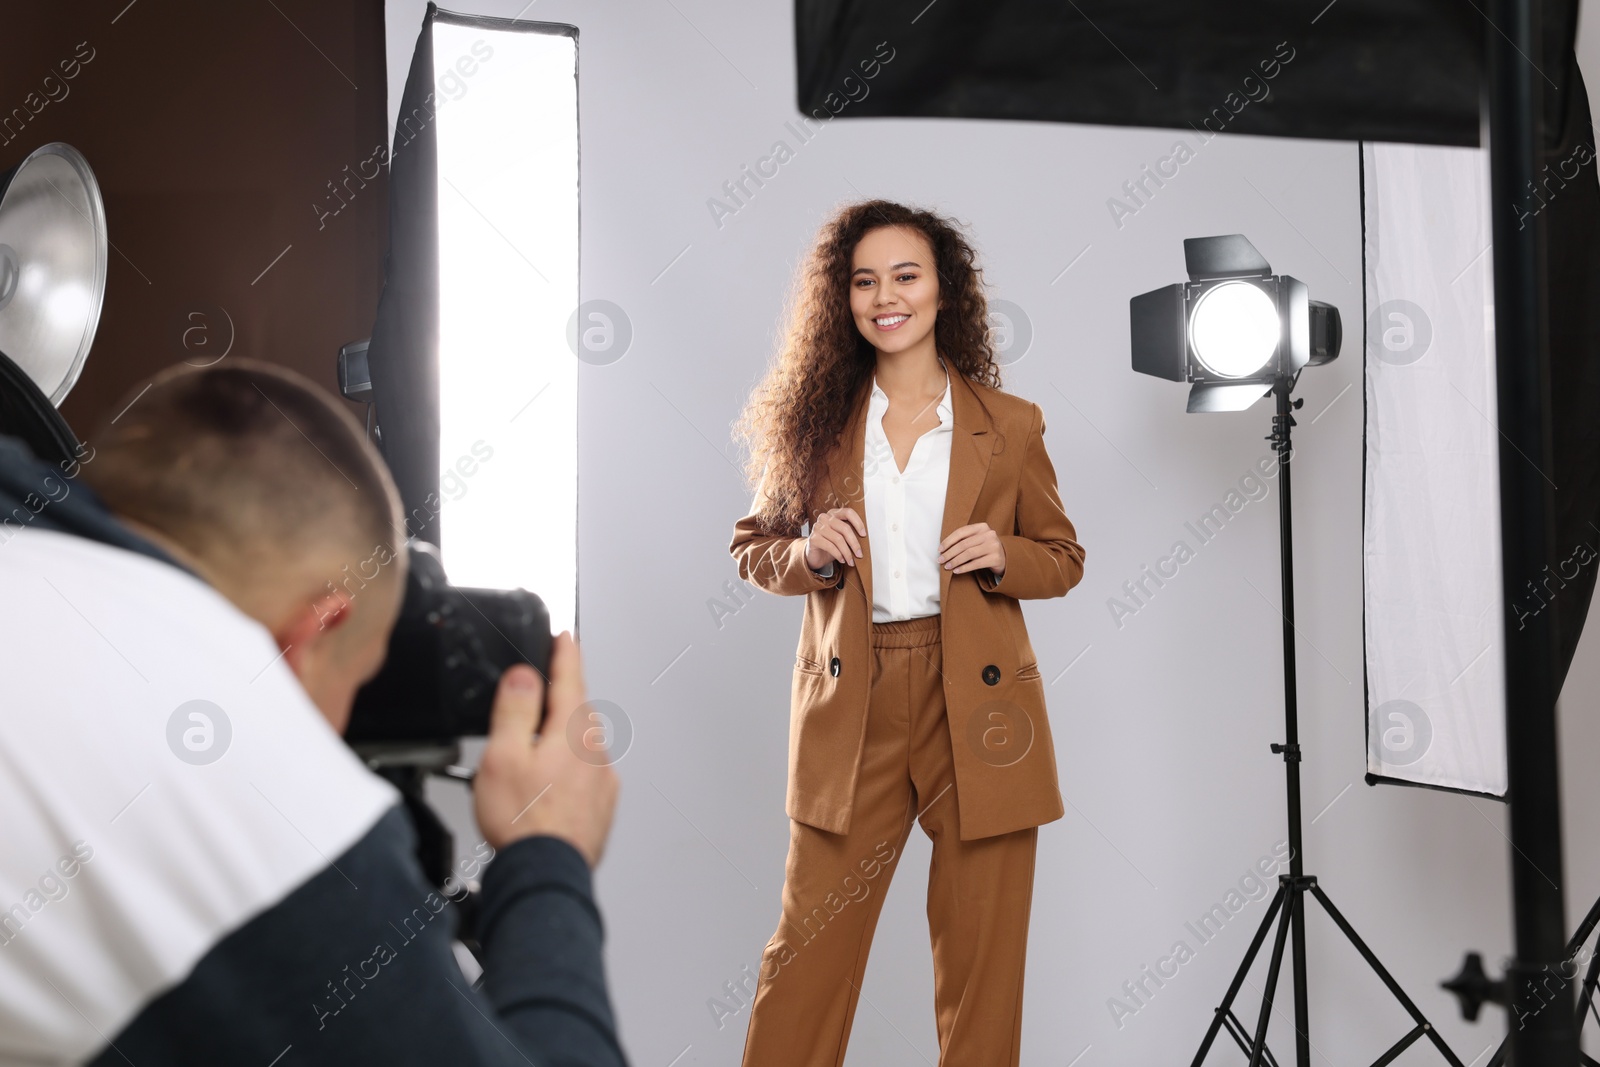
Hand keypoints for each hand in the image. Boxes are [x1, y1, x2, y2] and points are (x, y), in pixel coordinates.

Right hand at [473, 632, 619, 866]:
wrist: (546, 873)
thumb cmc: (524, 822)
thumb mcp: (503, 755)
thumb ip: (515, 709)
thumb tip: (525, 674)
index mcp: (572, 732)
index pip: (571, 677)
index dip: (565, 652)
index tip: (565, 636)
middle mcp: (595, 752)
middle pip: (577, 710)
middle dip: (559, 697)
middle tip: (536, 694)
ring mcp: (602, 780)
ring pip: (581, 744)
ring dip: (561, 738)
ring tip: (530, 754)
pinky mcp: (601, 805)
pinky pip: (585, 773)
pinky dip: (567, 769)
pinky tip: (545, 786)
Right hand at [805, 506, 865, 568]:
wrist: (815, 555)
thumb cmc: (831, 544)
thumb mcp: (842, 537)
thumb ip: (850, 533)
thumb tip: (865, 540)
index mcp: (833, 514)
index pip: (848, 513)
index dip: (858, 523)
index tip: (864, 535)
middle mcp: (824, 518)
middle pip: (844, 528)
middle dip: (854, 543)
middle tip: (859, 554)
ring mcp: (817, 527)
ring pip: (838, 539)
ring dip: (847, 552)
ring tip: (851, 561)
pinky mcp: (813, 538)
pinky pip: (830, 546)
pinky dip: (838, 555)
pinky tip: (842, 560)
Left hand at [940, 522, 1005, 575]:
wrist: (1005, 558)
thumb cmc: (985, 548)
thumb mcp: (976, 540)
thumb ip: (964, 540)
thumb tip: (943, 549)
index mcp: (982, 527)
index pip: (961, 532)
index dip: (948, 541)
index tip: (940, 549)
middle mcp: (989, 534)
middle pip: (964, 544)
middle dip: (950, 553)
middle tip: (940, 560)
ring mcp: (994, 546)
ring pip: (969, 554)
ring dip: (955, 561)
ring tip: (947, 567)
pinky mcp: (996, 558)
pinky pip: (976, 564)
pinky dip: (964, 568)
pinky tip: (956, 571)